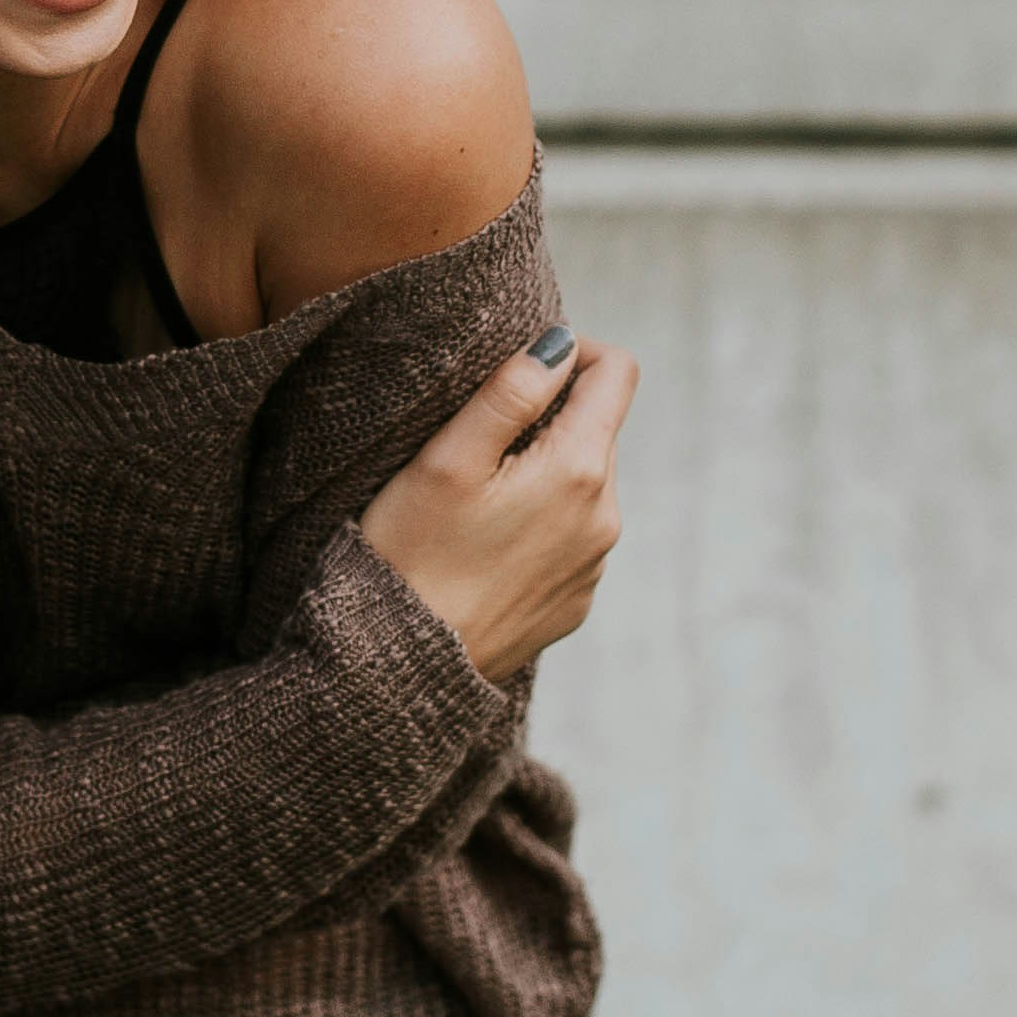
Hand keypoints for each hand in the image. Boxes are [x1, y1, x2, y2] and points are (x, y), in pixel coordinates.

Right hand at [359, 326, 636, 679]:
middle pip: (598, 430)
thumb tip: (558, 344)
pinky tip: (483, 548)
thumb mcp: (447, 459)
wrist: (399, 671)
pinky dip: (539, 525)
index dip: (569, 352)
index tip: (518, 370)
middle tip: (476, 443)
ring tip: (474, 502)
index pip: (617, 373)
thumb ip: (510, 391)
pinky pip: (571, 538)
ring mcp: (594, 566)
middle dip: (549, 420)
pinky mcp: (574, 602)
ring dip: (543, 474)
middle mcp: (605, 519)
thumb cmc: (409, 556)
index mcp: (580, 471)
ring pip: (584, 486)